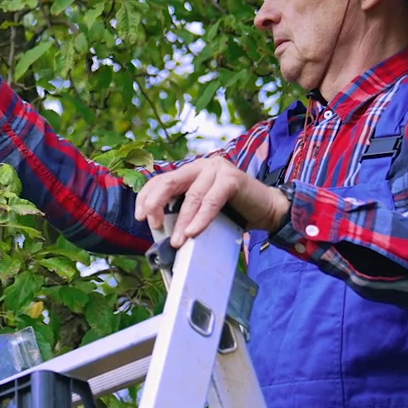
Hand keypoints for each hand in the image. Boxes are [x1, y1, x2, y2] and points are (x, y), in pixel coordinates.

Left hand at [134, 157, 290, 247]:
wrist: (267, 209)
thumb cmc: (233, 211)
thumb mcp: (201, 209)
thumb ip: (183, 211)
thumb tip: (160, 230)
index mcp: (190, 171)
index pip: (159, 180)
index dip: (146, 198)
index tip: (139, 217)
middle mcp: (201, 165)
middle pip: (168, 182)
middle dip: (155, 205)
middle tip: (153, 225)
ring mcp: (217, 169)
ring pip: (191, 196)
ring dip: (182, 222)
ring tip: (176, 241)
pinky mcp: (232, 178)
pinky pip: (210, 201)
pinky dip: (200, 219)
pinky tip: (193, 233)